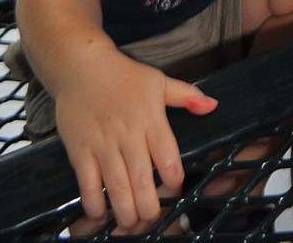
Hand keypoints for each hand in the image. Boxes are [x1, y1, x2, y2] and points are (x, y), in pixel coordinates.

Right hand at [56, 47, 216, 231]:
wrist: (80, 66)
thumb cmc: (122, 75)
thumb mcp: (158, 81)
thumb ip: (186, 96)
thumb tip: (213, 105)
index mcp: (151, 119)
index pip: (168, 158)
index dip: (174, 181)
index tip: (175, 190)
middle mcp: (128, 135)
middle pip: (143, 181)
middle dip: (150, 209)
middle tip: (152, 220)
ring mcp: (103, 144)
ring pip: (117, 188)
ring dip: (125, 213)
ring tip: (132, 225)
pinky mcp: (80, 151)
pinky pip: (87, 185)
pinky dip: (95, 205)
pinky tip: (101, 215)